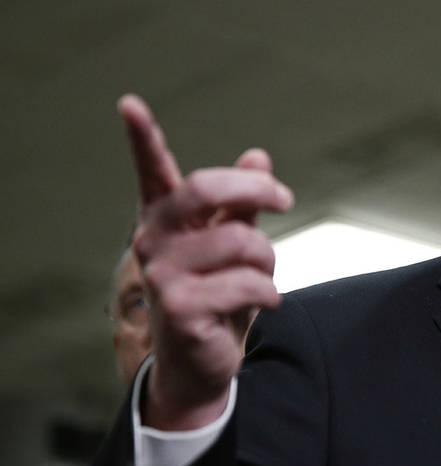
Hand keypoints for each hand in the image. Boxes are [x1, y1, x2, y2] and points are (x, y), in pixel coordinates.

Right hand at [121, 94, 293, 429]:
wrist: (202, 362)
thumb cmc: (219, 293)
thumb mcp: (235, 243)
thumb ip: (244, 203)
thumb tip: (258, 156)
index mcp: (166, 218)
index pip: (152, 171)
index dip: (142, 137)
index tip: (129, 103)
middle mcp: (154, 240)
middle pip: (205, 189)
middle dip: (256, 189)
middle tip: (286, 199)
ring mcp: (162, 275)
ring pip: (241, 241)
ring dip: (269, 261)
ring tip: (264, 279)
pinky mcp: (181, 308)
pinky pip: (247, 284)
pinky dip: (270, 294)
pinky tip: (266, 304)